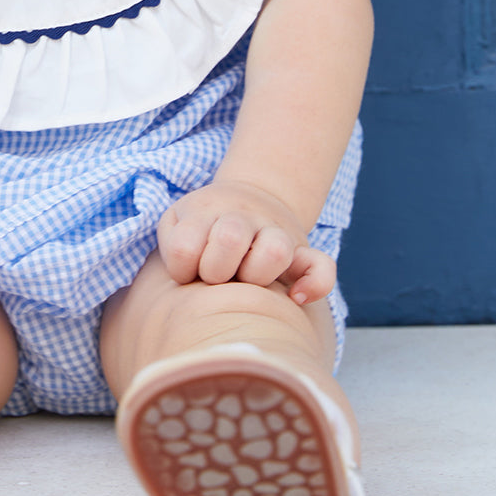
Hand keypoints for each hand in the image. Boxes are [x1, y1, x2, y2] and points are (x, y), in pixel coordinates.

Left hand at [156, 179, 334, 304]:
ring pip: (275, 249)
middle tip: (215, 275)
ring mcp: (275, 231)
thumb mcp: (177, 223)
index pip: (186, 247)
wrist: (247, 198)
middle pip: (230, 238)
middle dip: (216, 269)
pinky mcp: (302, 251)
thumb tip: (189, 279)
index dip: (181, 269)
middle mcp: (243, 216)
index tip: (186, 270)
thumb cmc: (203, 224)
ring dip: (256, 273)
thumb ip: (173, 246)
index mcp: (206, 210)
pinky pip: (322, 266)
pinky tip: (295, 297)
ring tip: (246, 279)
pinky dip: (314, 285)